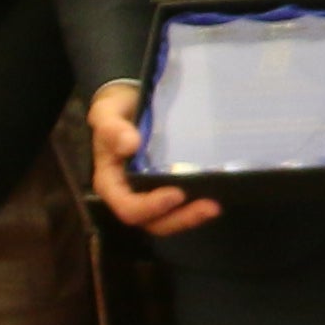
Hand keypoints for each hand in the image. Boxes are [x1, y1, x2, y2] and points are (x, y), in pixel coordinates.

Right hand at [90, 81, 220, 237]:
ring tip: (215, 207)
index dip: (151, 207)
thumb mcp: (107, 114)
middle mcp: (130, 194)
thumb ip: (112, 128)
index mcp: (111, 183)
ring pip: (168, 218)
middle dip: (180, 219)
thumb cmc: (115, 111)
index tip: (176, 194)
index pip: (128, 207)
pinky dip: (196, 205)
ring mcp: (149, 192)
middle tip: (209, 207)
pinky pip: (180, 206)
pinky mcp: (167, 185)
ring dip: (192, 217)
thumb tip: (130, 144)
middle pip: (152, 221)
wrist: (129, 102)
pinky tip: (217, 196)